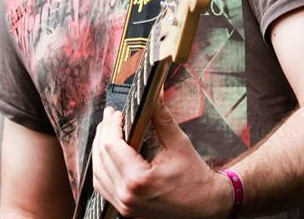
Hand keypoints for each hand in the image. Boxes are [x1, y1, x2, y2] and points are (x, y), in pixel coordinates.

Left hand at [91, 104, 232, 218]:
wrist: (206, 207)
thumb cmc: (196, 179)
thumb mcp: (179, 144)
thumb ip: (161, 118)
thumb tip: (154, 96)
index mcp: (139, 179)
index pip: (111, 145)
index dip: (111, 125)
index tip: (116, 113)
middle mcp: (128, 195)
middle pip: (101, 157)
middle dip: (103, 132)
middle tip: (110, 117)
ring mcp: (125, 205)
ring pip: (97, 173)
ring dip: (98, 150)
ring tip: (107, 131)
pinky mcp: (126, 209)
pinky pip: (103, 187)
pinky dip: (101, 168)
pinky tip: (107, 155)